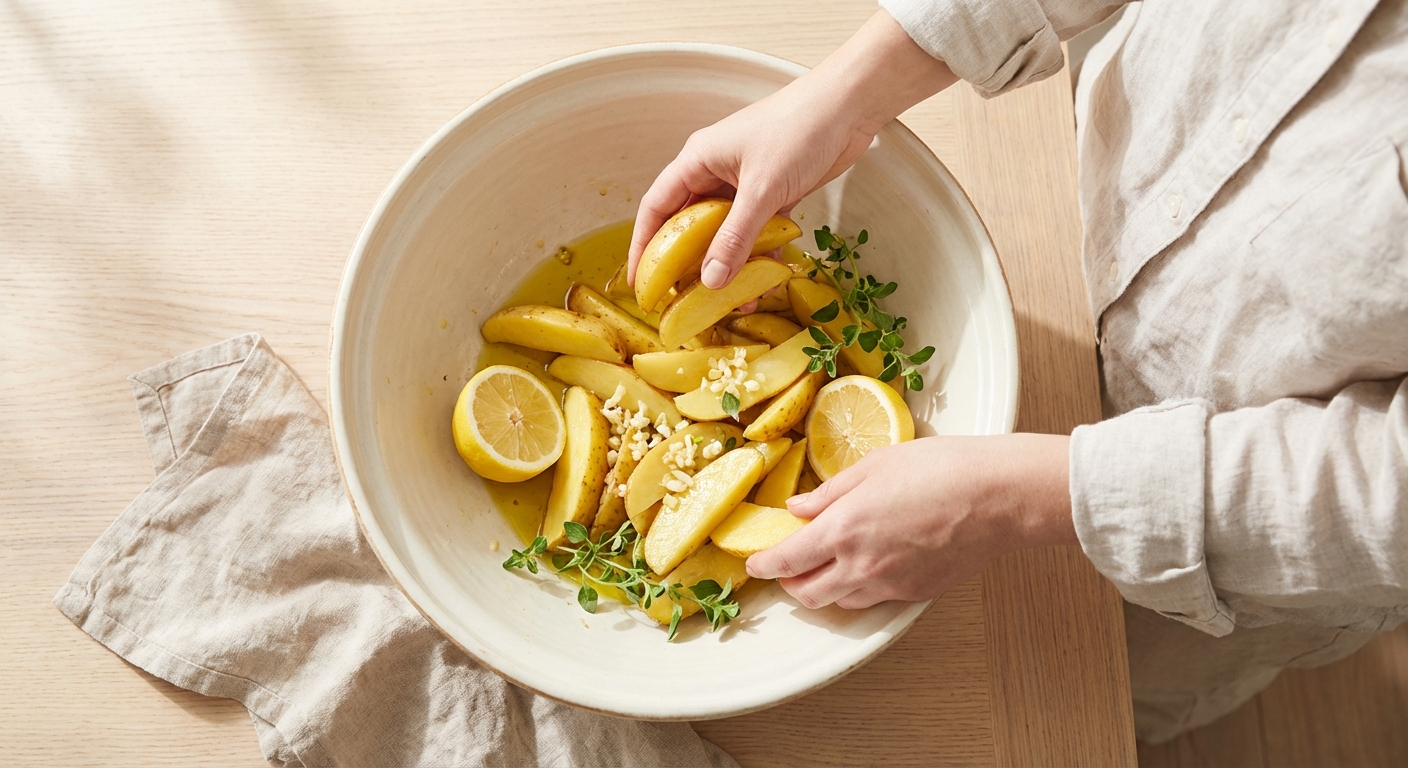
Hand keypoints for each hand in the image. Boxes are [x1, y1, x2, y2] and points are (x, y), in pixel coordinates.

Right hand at [627, 10, 956, 290]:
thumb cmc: (798, 130)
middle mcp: (715, 172)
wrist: (849, 107)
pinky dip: (760, 253)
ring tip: (734, 301)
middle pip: (690, 226)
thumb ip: (735, 238)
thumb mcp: (762, 190)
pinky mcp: (774, 192)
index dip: (644, 246)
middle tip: (686, 300)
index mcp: (698, 161)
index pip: (657, 208)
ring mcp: (745, 183)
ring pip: (726, 232)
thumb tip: (710, 281)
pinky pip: (757, 231)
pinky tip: (767, 278)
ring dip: (729, 264)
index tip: (642, 282)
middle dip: (690, 264)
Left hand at [746, 434, 1075, 608]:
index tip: (755, 561)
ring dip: (824, 589)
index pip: (786, 559)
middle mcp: (861, 565)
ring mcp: (890, 584)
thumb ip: (830, 491)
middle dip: (790, 583)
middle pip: (807, 593)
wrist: (997, 496)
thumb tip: (799, 507)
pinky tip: (867, 566)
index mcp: (843, 529)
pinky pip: (875, 599)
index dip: (764, 564)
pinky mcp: (916, 593)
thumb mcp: (873, 465)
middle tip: (788, 565)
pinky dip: (860, 588)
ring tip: (827, 566)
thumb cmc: (941, 469)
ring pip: (840, 602)